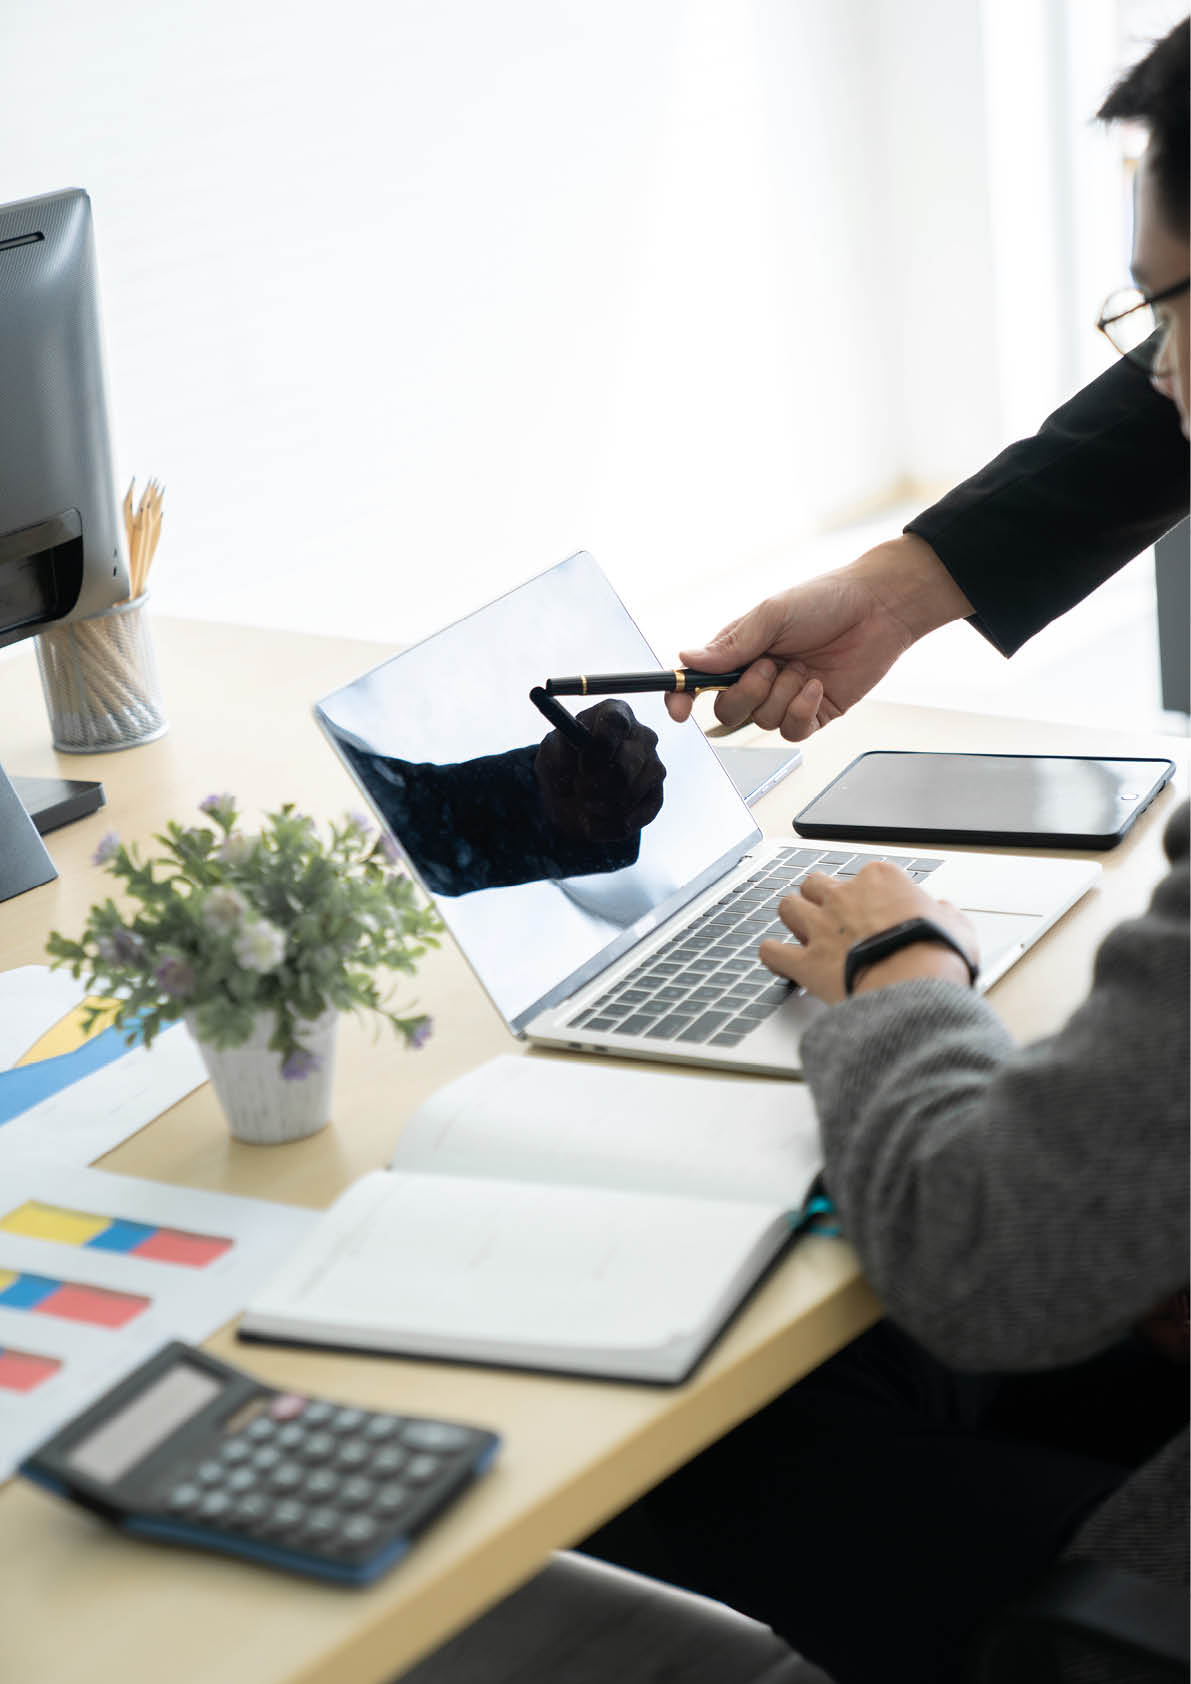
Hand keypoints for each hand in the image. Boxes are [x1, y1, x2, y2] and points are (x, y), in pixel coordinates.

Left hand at [534, 698, 665, 843]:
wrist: (573, 792)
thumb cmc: (564, 761)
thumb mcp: (551, 752)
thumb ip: (558, 753)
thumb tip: (570, 769)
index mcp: (615, 714)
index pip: (615, 723)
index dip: (597, 747)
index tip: (581, 766)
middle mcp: (642, 736)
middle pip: (624, 766)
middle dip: (593, 786)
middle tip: (578, 790)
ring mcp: (654, 766)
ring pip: (628, 796)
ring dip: (598, 808)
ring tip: (584, 803)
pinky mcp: (656, 796)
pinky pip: (635, 818)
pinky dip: (607, 827)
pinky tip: (594, 821)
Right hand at [664, 534, 972, 740]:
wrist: (879, 608)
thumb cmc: (826, 600)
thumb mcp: (773, 614)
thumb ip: (732, 644)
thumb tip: (688, 659)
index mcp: (740, 650)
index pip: (699, 681)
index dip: (683, 697)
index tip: (679, 709)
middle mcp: (758, 676)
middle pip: (727, 710)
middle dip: (745, 693)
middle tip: (769, 666)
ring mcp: (785, 696)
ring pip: (761, 721)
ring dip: (781, 695)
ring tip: (803, 668)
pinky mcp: (812, 713)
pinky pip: (791, 731)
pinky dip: (801, 710)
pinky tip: (817, 685)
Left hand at [760, 861, 979, 1004]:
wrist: (915, 987)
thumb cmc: (937, 954)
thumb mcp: (957, 925)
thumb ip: (943, 912)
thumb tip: (942, 911)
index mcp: (880, 879)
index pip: (864, 875)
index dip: (867, 895)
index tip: (875, 912)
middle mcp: (844, 896)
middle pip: (816, 883)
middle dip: (819, 898)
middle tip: (831, 918)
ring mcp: (821, 927)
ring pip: (788, 906)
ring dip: (793, 919)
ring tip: (803, 934)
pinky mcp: (806, 961)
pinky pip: (772, 951)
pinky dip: (773, 957)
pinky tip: (780, 962)